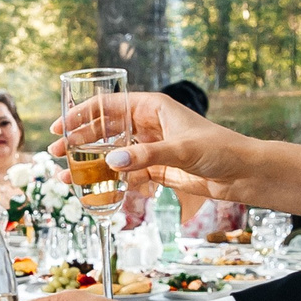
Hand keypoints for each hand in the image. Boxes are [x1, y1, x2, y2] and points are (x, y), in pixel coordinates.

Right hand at [49, 91, 260, 205]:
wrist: (245, 174)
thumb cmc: (220, 149)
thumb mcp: (182, 149)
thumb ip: (146, 156)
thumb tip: (111, 162)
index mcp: (153, 107)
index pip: (108, 106)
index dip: (81, 115)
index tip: (59, 127)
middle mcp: (149, 125)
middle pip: (105, 131)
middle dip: (80, 142)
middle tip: (55, 154)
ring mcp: (152, 148)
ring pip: (114, 155)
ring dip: (92, 166)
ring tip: (68, 178)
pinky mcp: (158, 170)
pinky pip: (129, 175)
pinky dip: (114, 183)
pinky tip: (100, 193)